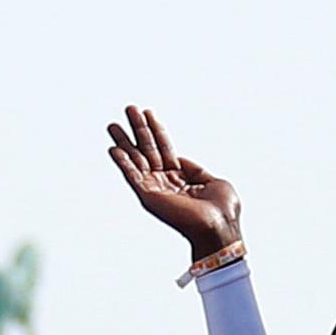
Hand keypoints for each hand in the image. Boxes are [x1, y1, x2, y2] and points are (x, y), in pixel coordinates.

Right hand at [108, 105, 241, 260]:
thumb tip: (179, 159)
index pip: (164, 148)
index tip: (148, 112)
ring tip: (113, 125)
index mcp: (181, 178)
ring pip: (136, 160)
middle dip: (139, 129)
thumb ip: (194, 169)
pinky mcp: (149, 197)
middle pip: (148, 150)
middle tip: (129, 108)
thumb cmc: (222, 210)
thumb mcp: (213, 181)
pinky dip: (122, 163)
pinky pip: (132, 176)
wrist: (219, 226)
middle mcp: (165, 182)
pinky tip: (114, 149)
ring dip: (124, 142)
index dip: (156, 130)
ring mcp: (156, 189)